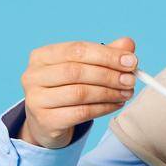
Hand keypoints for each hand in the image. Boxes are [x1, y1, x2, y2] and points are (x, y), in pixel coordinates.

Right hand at [20, 37, 137, 148]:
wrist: (46, 122)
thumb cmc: (66, 88)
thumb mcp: (84, 67)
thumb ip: (105, 54)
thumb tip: (129, 44)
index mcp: (42, 56)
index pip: (77, 49)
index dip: (107, 55)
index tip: (132, 61)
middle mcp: (33, 75)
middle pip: (77, 71)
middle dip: (109, 75)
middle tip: (131, 79)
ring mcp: (36, 99)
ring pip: (79, 93)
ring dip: (109, 92)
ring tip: (127, 92)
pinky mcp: (45, 120)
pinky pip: (81, 113)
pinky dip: (104, 108)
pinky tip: (117, 104)